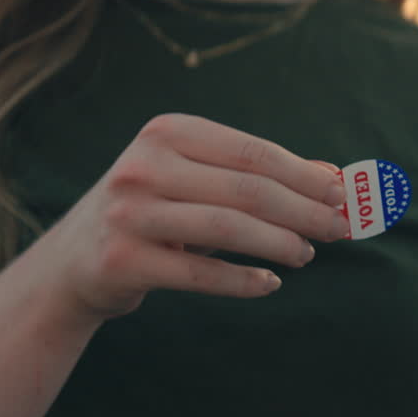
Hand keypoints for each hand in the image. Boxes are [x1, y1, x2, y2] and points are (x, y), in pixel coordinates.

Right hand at [29, 114, 349, 318]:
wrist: (71, 262)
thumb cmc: (153, 213)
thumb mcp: (199, 182)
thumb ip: (260, 176)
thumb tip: (334, 178)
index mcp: (166, 132)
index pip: (254, 153)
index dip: (306, 176)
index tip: (346, 196)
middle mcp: (143, 165)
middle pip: (247, 189)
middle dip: (304, 210)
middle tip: (342, 229)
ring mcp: (128, 212)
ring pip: (227, 227)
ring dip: (280, 242)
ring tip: (309, 254)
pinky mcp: (121, 260)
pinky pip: (198, 272)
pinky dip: (242, 280)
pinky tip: (271, 283)